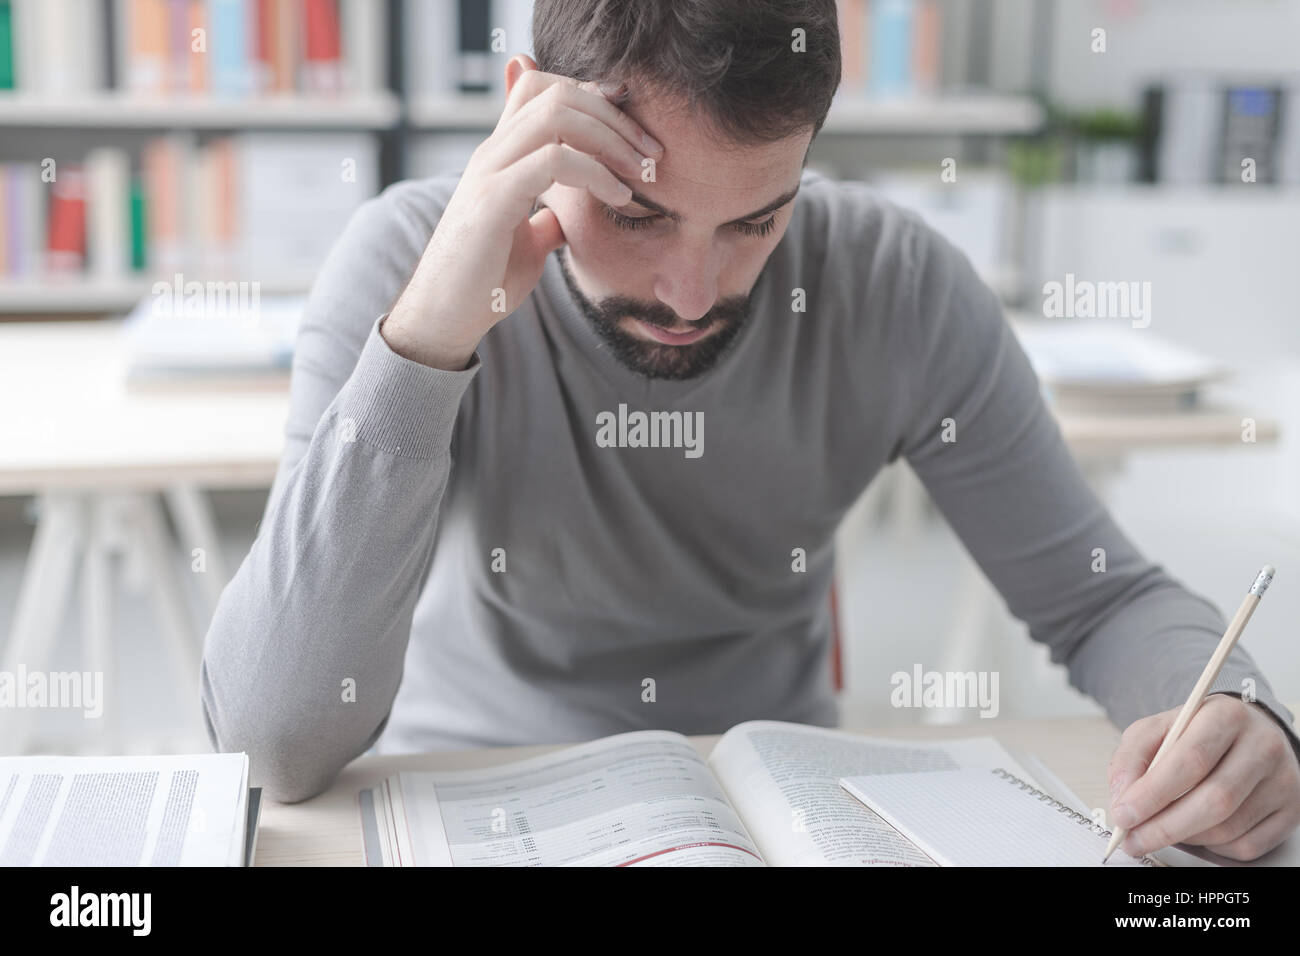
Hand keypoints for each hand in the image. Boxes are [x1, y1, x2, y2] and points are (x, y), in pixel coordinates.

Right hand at [383, 56, 662, 369]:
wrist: (445, 317)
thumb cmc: (485, 282)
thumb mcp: (527, 243)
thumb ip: (545, 219)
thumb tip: (565, 217)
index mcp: (501, 156)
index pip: (541, 88)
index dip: (591, 96)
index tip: (632, 130)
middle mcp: (492, 152)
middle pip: (557, 93)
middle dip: (614, 116)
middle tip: (652, 151)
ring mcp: (489, 172)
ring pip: (556, 114)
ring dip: (611, 138)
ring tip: (642, 173)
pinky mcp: (493, 200)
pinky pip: (553, 160)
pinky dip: (596, 173)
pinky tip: (619, 199)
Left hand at [1108, 694, 1299, 860]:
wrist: (1246, 733)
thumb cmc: (1198, 733)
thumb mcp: (1157, 729)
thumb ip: (1131, 757)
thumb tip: (1122, 798)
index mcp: (1226, 716)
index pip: (1190, 760)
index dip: (1152, 793)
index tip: (1123, 814)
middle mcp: (1262, 747)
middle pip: (1214, 800)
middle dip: (1164, 826)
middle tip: (1133, 839)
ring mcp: (1282, 781)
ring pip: (1228, 828)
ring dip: (1184, 837)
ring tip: (1158, 830)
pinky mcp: (1290, 812)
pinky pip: (1246, 846)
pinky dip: (1211, 846)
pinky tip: (1194, 830)